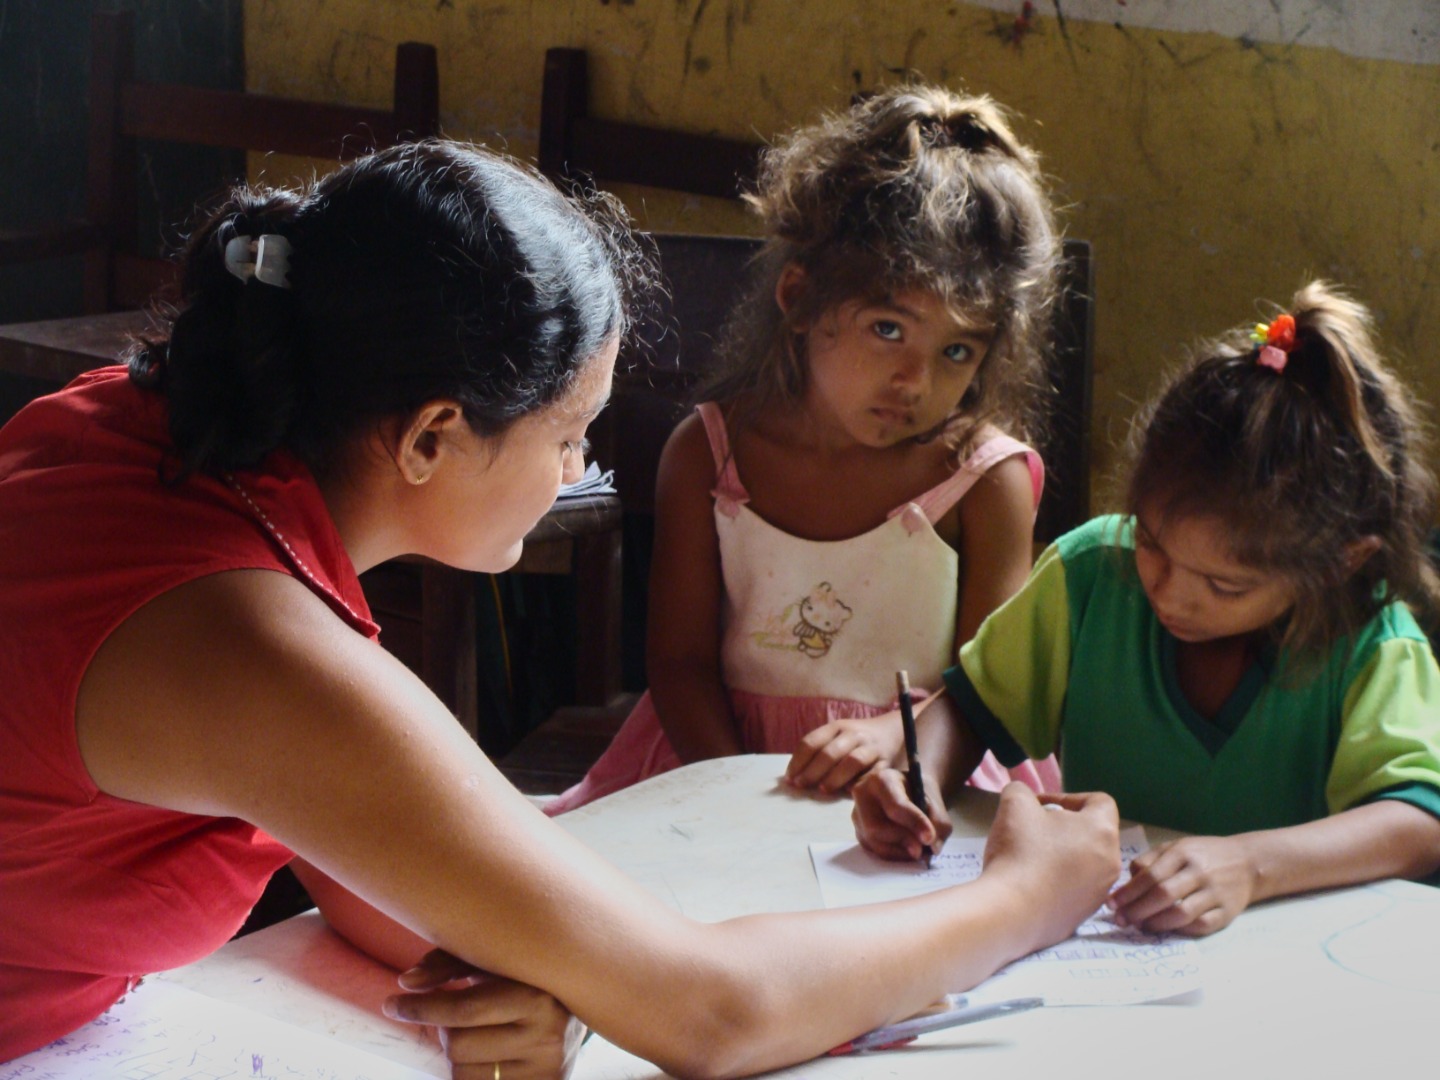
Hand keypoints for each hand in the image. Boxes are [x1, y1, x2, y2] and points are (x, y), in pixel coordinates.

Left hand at [383, 949, 585, 1079]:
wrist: (579, 1012)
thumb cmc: (521, 979)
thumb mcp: (492, 962)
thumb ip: (449, 963)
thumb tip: (406, 982)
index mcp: (537, 995)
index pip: (465, 1009)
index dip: (422, 1008)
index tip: (392, 1003)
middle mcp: (546, 1035)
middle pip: (458, 1045)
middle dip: (443, 1030)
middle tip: (451, 1018)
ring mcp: (545, 1069)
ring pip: (463, 1073)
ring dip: (456, 1056)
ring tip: (476, 1035)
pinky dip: (469, 1075)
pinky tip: (483, 1058)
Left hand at [786, 712, 904, 792]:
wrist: (893, 732)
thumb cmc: (856, 740)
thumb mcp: (837, 736)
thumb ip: (819, 751)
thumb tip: (792, 777)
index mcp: (836, 726)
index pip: (811, 742)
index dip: (797, 761)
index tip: (789, 778)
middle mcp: (853, 734)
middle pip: (829, 752)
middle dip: (812, 771)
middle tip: (801, 785)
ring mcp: (870, 747)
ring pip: (851, 761)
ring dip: (835, 777)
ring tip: (823, 789)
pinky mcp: (886, 762)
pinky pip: (871, 775)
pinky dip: (859, 783)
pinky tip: (848, 792)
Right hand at [850, 765, 951, 860]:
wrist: (905, 791)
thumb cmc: (918, 794)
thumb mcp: (934, 801)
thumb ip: (938, 822)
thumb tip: (933, 847)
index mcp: (882, 780)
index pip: (895, 805)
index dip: (913, 823)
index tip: (929, 838)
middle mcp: (862, 796)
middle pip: (876, 827)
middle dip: (902, 841)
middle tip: (922, 850)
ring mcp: (857, 815)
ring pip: (873, 842)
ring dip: (898, 851)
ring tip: (918, 851)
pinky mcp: (858, 832)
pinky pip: (872, 850)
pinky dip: (893, 855)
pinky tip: (906, 851)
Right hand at [981, 787, 1121, 952]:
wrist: (1013, 912)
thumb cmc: (1020, 850)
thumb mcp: (1014, 803)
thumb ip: (1022, 791)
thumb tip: (1024, 799)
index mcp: (1102, 831)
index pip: (1100, 801)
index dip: (1069, 798)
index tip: (1043, 807)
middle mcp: (1111, 862)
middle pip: (1092, 834)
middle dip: (1064, 828)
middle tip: (1033, 831)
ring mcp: (1100, 892)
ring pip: (1085, 863)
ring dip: (1062, 855)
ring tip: (1030, 858)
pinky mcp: (1084, 916)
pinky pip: (1075, 889)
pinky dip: (1057, 882)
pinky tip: (1030, 884)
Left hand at [1107, 835, 1256, 936]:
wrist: (1247, 862)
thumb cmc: (1203, 855)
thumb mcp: (1176, 847)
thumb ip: (1150, 860)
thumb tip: (1127, 881)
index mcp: (1183, 853)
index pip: (1150, 875)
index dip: (1128, 892)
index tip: (1111, 903)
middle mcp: (1200, 872)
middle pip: (1163, 895)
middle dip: (1137, 910)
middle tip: (1120, 920)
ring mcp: (1215, 893)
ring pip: (1181, 913)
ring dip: (1156, 923)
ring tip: (1139, 926)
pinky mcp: (1227, 912)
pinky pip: (1201, 926)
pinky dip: (1181, 930)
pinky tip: (1166, 929)